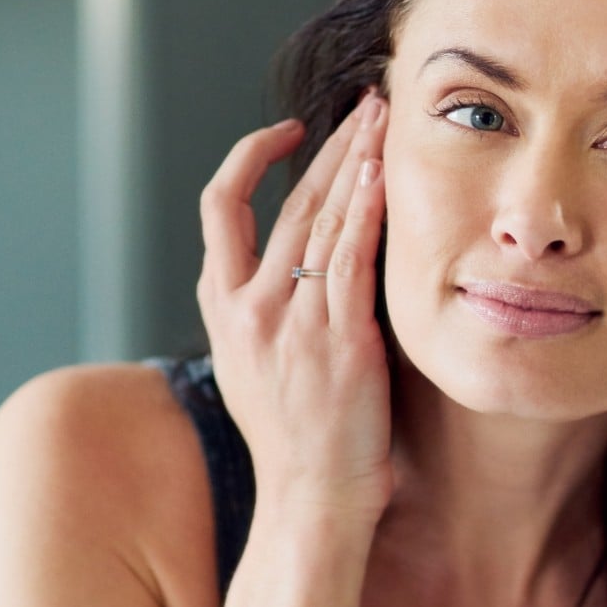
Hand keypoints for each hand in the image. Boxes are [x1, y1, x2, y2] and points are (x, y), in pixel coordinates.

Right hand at [197, 88, 394, 525]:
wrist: (311, 501)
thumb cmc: (299, 442)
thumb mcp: (258, 368)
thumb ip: (268, 315)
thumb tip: (299, 273)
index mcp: (224, 309)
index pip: (221, 209)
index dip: (250, 159)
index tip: (290, 131)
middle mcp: (249, 307)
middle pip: (287, 201)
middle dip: (331, 145)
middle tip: (366, 104)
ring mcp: (292, 323)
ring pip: (321, 219)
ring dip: (357, 161)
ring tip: (385, 119)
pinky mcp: (338, 341)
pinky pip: (351, 260)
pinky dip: (366, 212)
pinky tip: (384, 175)